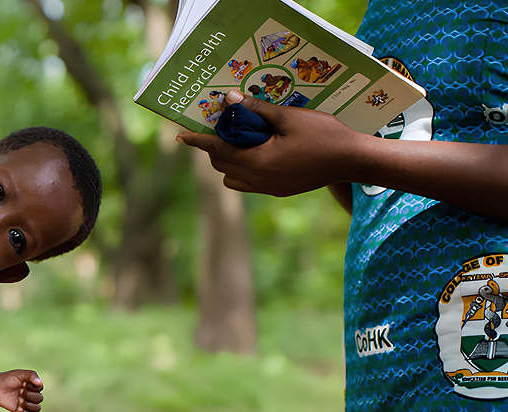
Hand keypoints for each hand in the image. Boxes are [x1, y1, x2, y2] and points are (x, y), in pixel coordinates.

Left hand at [0, 369, 43, 411]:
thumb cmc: (7, 379)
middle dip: (31, 396)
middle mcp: (30, 394)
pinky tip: (20, 407)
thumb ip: (32, 375)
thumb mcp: (20, 374)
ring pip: (37, 408)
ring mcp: (25, 403)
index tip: (24, 384)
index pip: (40, 388)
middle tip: (21, 392)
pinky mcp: (19, 411)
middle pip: (40, 398)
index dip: (33, 387)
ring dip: (30, 405)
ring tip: (20, 400)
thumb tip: (40, 383)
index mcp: (32, 385)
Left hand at [176, 90, 364, 195]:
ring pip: (232, 178)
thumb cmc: (324, 135)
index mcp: (258, 162)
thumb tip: (230, 99)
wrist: (352, 161)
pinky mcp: (277, 191)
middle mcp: (258, 180)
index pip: (217, 150)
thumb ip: (257, 110)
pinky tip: (255, 152)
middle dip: (214, 147)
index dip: (198, 142)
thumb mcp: (289, 117)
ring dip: (228, 160)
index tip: (180, 136)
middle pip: (221, 165)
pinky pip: (248, 183)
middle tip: (217, 127)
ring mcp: (268, 189)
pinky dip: (243, 169)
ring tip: (237, 140)